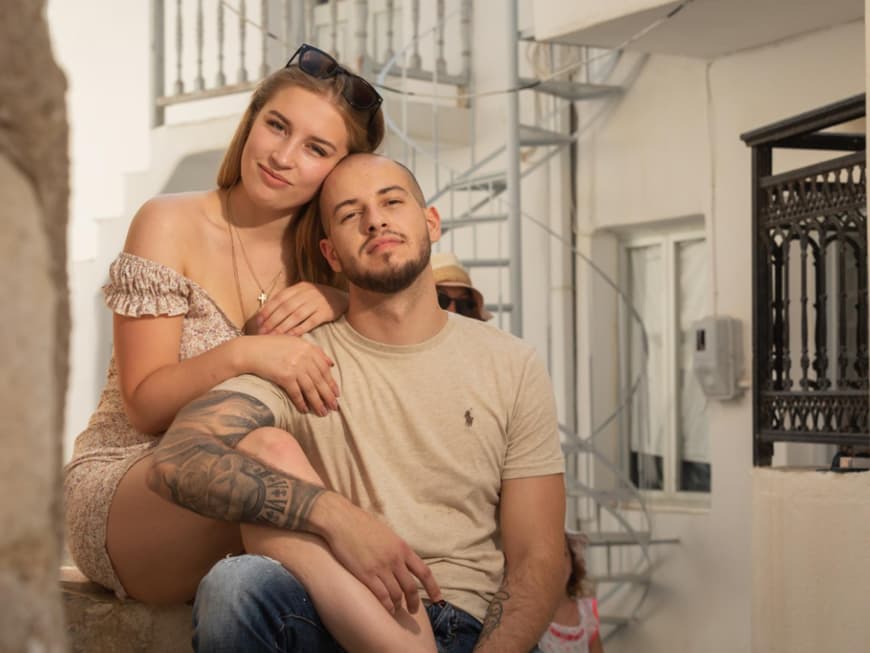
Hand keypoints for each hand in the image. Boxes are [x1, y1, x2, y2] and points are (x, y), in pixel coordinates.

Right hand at [243, 335, 338, 415]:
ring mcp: (295, 367)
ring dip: (318, 402)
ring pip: (311, 389)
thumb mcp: (294, 342)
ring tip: (323, 412)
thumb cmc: (271, 346)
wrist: (250, 351)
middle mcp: (304, 357)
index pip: (324, 368)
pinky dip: (301, 403)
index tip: (336, 393)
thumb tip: (331, 364)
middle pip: (320, 380)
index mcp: (308, 348)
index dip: (331, 382)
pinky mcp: (285, 376)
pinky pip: (296, 393)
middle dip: (328, 395)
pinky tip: (305, 410)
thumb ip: (313, 351)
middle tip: (334, 407)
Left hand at [250, 282, 347, 335]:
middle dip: (272, 321)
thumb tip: (266, 312)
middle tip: (263, 332)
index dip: (268, 310)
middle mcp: (307, 293)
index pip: (279, 298)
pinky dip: (299, 329)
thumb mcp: (302, 293)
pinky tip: (290, 336)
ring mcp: (317, 302)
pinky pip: (309, 322)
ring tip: (273, 336)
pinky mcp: (325, 312)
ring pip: (296, 315)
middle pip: (286, 308)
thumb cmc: (316, 298)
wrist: (340, 298)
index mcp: (299, 287)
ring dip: (283, 327)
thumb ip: (288, 300)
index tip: (258, 322)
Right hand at [320, 495, 441, 613]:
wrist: (342, 520)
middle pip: (411, 587)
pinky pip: (381, 596)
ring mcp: (381, 568)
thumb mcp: (387, 534)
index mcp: (402, 548)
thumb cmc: (362, 524)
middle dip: (414, 602)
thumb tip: (402, 561)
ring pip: (396, 594)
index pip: (424, 571)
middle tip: (413, 611)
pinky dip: (386, 606)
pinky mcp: (365, 574)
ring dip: (398, 605)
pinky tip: (386, 609)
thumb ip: (396, 549)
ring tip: (396, 609)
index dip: (433, 588)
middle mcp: (395, 559)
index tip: (438, 599)